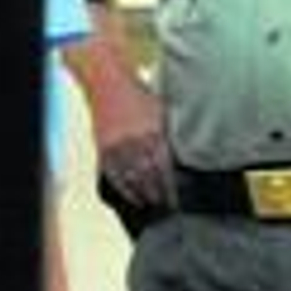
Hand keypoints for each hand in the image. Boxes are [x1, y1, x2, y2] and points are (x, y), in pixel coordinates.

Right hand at [95, 81, 174, 208]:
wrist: (108, 82)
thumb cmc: (139, 94)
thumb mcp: (160, 110)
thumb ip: (169, 133)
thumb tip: (186, 154)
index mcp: (153, 132)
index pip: (164, 167)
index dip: (171, 187)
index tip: (177, 200)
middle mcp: (135, 141)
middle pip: (149, 176)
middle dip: (159, 194)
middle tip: (168, 208)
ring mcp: (118, 146)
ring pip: (132, 178)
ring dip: (144, 194)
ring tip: (153, 205)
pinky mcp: (104, 148)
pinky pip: (114, 174)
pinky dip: (125, 189)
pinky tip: (134, 198)